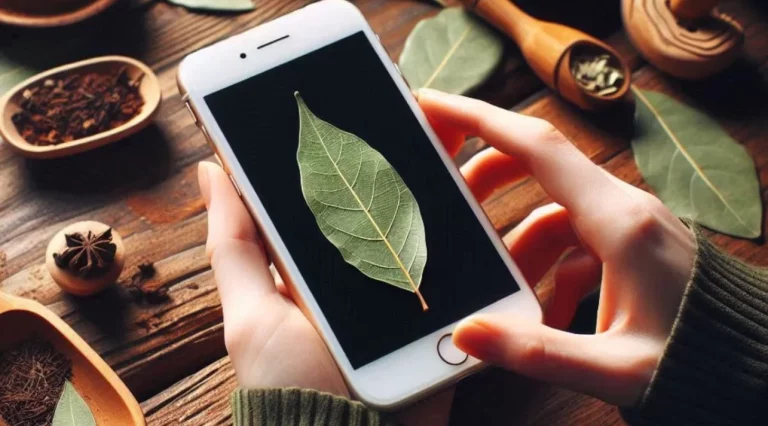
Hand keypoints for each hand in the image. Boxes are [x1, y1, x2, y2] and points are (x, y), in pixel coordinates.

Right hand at [416, 89, 695, 406]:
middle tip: (444, 202)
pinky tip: (543, 308)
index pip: (537, 147)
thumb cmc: (698, 362)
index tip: (433, 107)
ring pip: (553, 210)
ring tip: (495, 283)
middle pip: (539, 166)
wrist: (755, 366)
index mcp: (618, 221)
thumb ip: (535, 352)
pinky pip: (576, 238)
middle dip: (486, 179)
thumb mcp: (613, 367)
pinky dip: (548, 264)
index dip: (479, 119)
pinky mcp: (633, 243)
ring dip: (516, 240)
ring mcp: (630, 223)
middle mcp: (625, 209)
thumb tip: (466, 334)